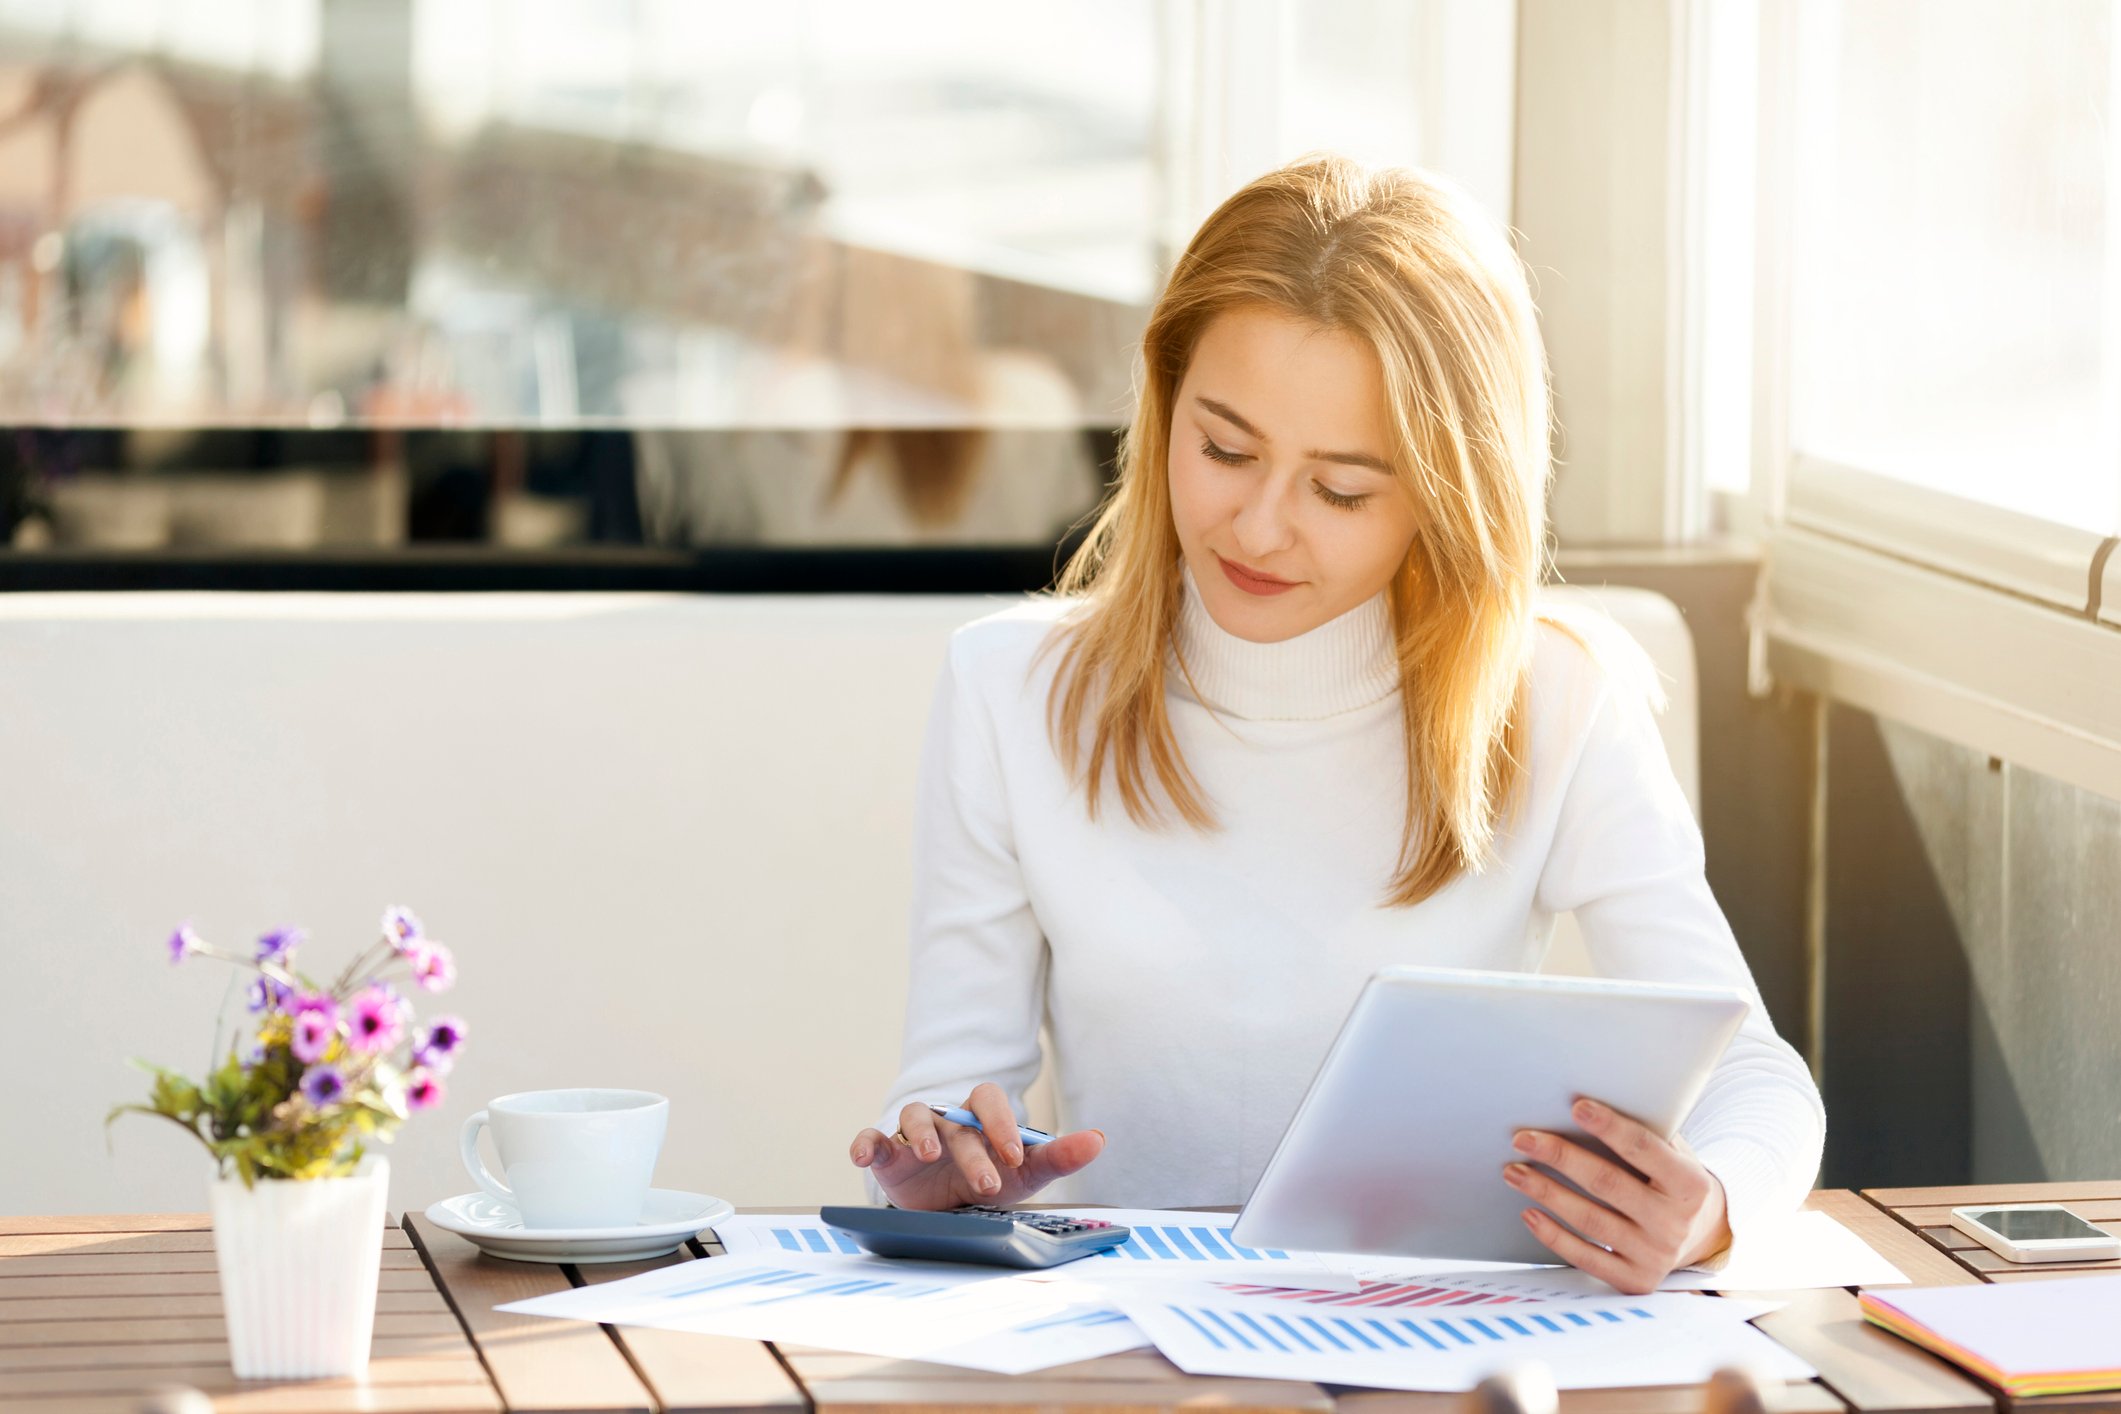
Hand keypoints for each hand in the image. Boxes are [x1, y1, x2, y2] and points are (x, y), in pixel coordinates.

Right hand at [848, 1081, 1104, 1210]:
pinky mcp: (888, 1154)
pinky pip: (872, 1138)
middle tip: (989, 1183)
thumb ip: (1060, 1156)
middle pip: (957, 1120)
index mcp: (980, 1115)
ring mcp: (915, 1133)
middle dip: (972, 1151)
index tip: (1015, 1156)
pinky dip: (865, 1143)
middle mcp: (947, 1118)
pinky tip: (862, 1155)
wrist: (948, 1205)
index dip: (1002, 1124)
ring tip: (929, 1156)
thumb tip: (1099, 1139)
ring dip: (921, 1133)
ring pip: (914, 1117)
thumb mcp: (1026, 1172)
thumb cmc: (990, 1175)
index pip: (989, 1100)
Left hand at [1504, 1096, 1729, 1293]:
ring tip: (1515, 1172)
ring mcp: (1655, 1255)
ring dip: (1546, 1193)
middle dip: (1561, 1157)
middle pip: (1607, 1183)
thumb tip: (1585, 1109)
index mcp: (1690, 1184)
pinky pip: (1587, 1257)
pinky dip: (1554, 1236)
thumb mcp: (1674, 1156)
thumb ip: (1644, 1135)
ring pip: (1590, 1220)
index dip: (1609, 1126)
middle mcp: (1675, 1223)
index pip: (1643, 1149)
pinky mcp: (1635, 1280)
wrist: (1701, 1236)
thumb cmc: (1671, 1180)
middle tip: (1523, 1139)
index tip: (1576, 1106)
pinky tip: (1530, 1214)